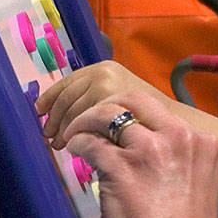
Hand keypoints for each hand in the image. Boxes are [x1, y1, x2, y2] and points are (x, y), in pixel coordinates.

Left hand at [38, 60, 170, 148]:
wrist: (179, 126)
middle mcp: (103, 74)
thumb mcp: (122, 98)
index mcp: (104, 69)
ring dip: (63, 133)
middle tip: (50, 138)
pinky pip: (81, 128)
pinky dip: (75, 140)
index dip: (48, 99)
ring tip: (62, 146)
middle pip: (65, 100)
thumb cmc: (150, 120)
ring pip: (71, 116)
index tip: (38, 112)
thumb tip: (59, 113)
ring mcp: (105, 91)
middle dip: (54, 121)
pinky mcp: (107, 110)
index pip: (66, 83)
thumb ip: (96, 99)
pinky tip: (77, 148)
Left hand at [57, 91, 217, 217]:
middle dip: (110, 105)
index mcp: (204, 143)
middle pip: (137, 99)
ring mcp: (151, 149)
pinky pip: (91, 143)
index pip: (164, 114)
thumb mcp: (196, 186)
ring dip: (86, 120)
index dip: (137, 118)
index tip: (121, 126)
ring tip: (74, 132)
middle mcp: (180, 137)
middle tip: (93, 118)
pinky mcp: (122, 166)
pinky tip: (73, 149)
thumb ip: (177, 165)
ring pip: (109, 114)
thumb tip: (142, 161)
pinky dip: (78, 143)